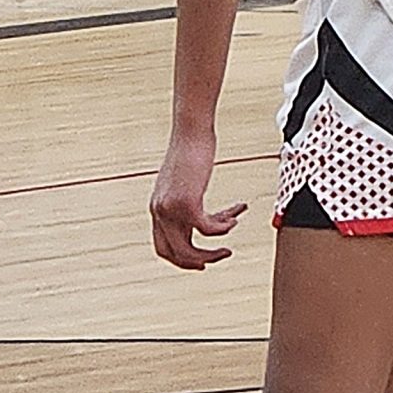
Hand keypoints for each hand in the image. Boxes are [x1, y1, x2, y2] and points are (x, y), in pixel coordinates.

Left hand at [151, 127, 245, 268]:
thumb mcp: (184, 180)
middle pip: (174, 254)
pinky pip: (207, 229)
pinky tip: (234, 217)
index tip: (201, 261)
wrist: (190, 131)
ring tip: (228, 248)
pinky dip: (223, 228)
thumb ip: (186, 198)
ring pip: (189, 249)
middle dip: (197, 262)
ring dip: (211, 253)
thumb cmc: (190, 150)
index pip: (163, 247)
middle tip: (220, 255)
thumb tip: (199, 212)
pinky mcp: (187, 202)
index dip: (181, 259)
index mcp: (157, 208)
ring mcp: (171, 209)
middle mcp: (160, 211)